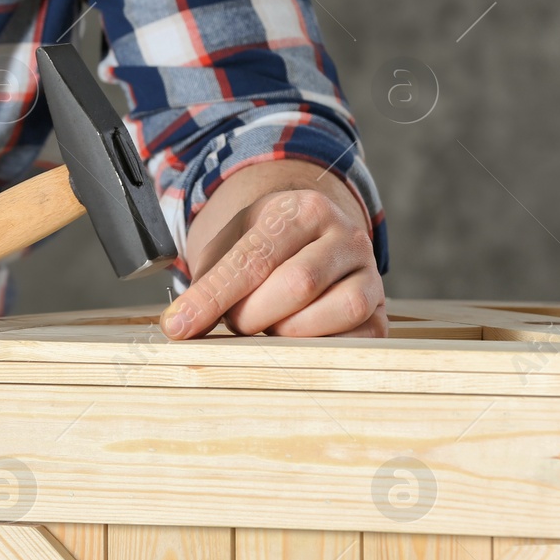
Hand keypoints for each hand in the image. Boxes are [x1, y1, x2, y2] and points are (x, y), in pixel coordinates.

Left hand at [160, 161, 384, 338]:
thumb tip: (181, 327)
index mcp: (303, 209)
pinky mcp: (380, 313)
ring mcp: (370, 274)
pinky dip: (317, 350)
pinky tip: (295, 343)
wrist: (314, 240)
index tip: (179, 327)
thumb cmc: (265, 247)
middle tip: (236, 320)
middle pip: (297, 284)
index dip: (213, 296)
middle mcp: (345, 235)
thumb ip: (207, 283)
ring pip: (334, 312)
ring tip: (268, 326)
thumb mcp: (230, 247)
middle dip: (252, 314)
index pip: (254, 257)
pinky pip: (355, 341)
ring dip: (286, 333)